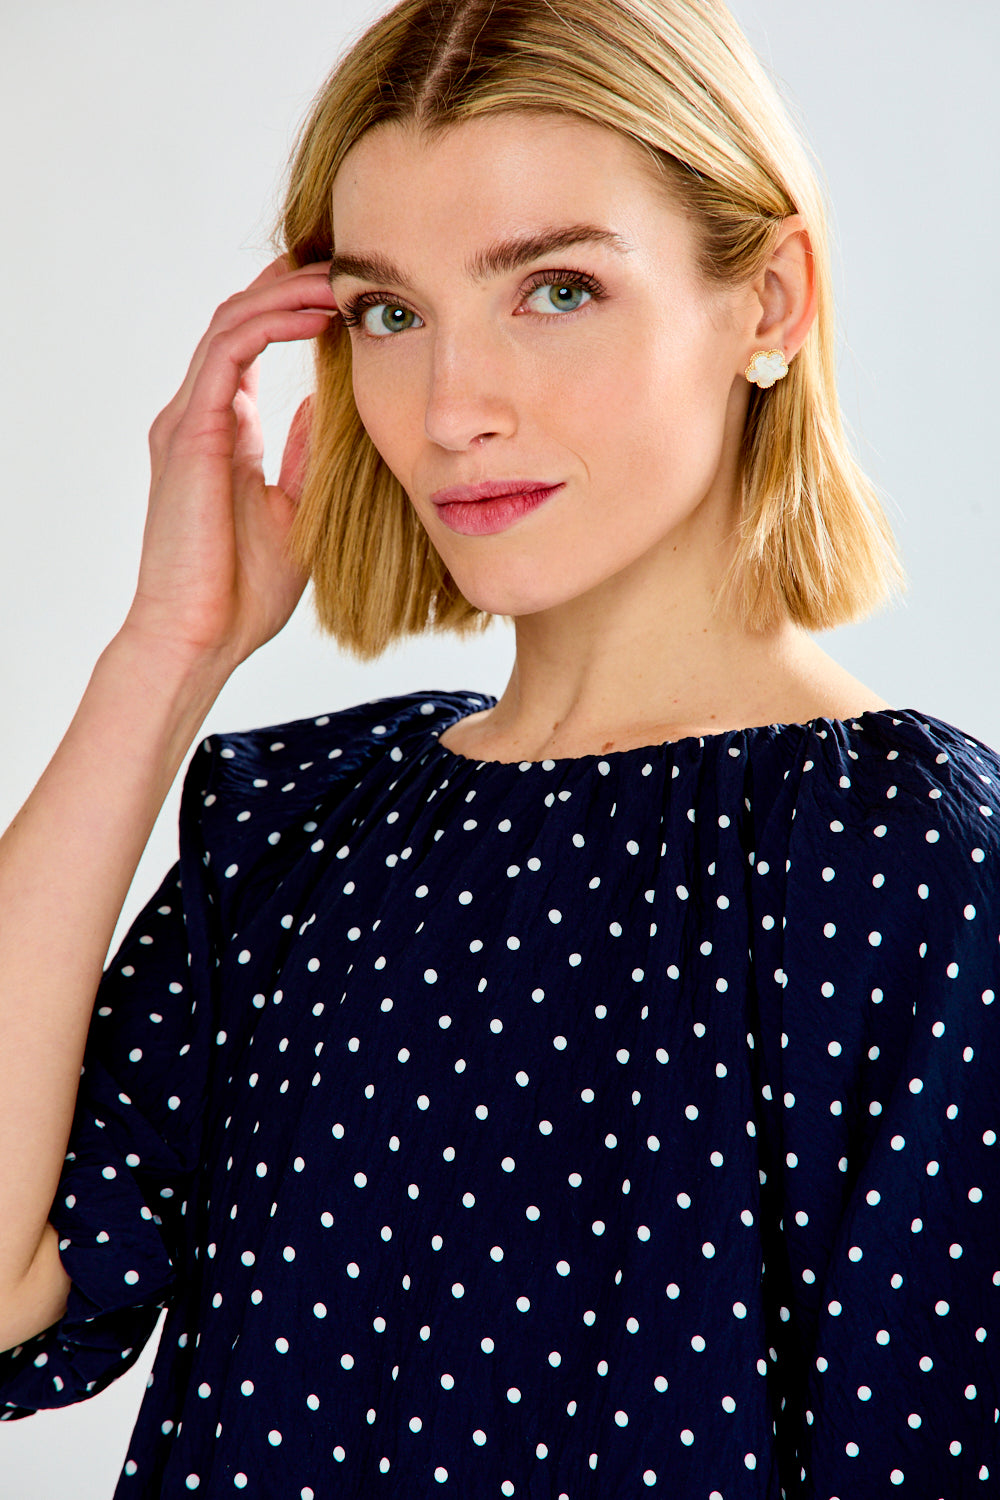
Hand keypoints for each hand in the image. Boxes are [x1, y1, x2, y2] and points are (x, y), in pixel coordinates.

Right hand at [121, 256, 337, 672]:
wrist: (202, 637)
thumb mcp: (296, 508)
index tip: (347, 292)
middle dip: (290, 283)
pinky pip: (227, 352)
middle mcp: (198, 416)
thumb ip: (307, 454)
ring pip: (232, 322)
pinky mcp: (188, 432)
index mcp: (222, 432)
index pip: (251, 343)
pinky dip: (270, 323)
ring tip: (339, 280)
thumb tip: (333, 406)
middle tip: (347, 265)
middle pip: (239, 318)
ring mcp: (187, 420)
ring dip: (286, 293)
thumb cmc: (243, 592)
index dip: (293, 307)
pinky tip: (315, 314)